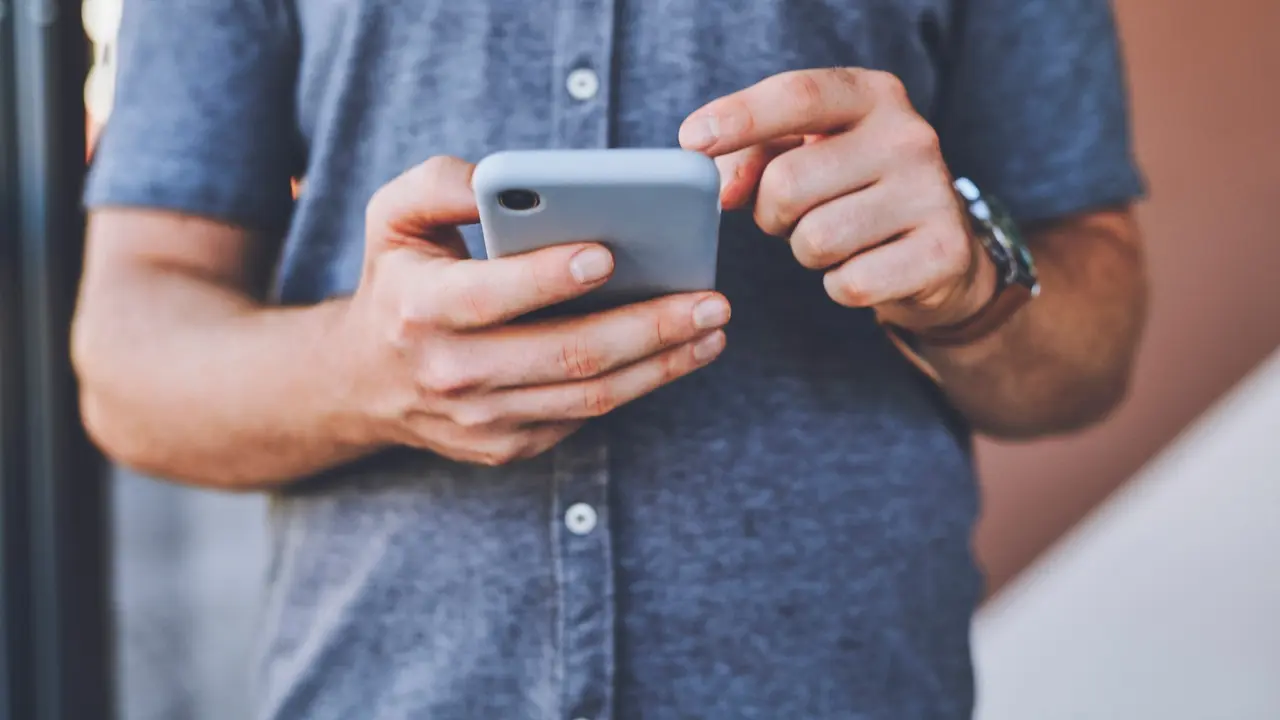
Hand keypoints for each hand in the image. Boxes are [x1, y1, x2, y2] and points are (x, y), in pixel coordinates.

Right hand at [342, 156, 730, 465]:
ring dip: (662, 364)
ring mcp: (481, 420)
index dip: (550, 276)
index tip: (609, 252)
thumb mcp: (392, 216)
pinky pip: (584, 416)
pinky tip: (677, 354)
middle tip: (710, 300)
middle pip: (566, 354)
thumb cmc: (400, 280)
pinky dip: (637, 384)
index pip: (491, 295)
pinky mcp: (506, 446)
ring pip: (589, 396)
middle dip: (648, 327)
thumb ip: (441, 183)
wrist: (364, 381)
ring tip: (713, 329)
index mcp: (419, 308)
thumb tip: (501, 179)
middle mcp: (450, 372)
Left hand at [679, 68, 996, 333]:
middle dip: (772, 213)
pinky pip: (848, 283)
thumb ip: (752, 155)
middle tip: (794, 216)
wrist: (938, 253)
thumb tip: (722, 188)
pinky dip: (841, 285)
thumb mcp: (806, 154)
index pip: (798, 94)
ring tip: (837, 238)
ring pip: (815, 239)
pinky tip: (867, 266)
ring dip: (807, 251)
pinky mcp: (941, 253)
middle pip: (788, 182)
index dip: (740, 117)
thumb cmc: (851, 192)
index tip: (692, 141)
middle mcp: (909, 135)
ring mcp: (932, 193)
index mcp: (873, 95)